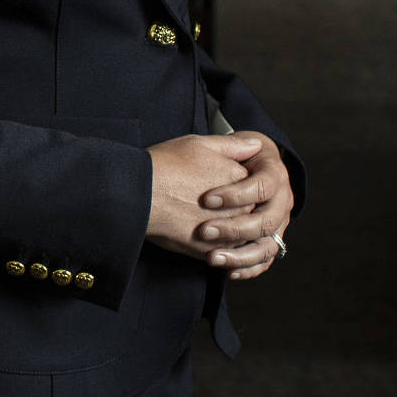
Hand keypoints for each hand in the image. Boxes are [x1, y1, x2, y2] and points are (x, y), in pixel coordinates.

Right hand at [144, 134, 257, 258]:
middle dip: (235, 208)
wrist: (140, 194)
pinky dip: (217, 246)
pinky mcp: (210, 250)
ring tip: (203, 219)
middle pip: (248, 211)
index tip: (218, 183)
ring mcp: (226, 232)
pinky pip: (224, 253)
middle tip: (210, 203)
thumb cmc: (166, 166)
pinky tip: (200, 234)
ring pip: (238, 234)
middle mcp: (239, 208)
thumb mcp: (200, 144)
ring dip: (227, 229)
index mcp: (240, 179)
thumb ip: (232, 145)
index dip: (235, 183)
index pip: (253, 185)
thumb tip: (255, 145)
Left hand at [190, 131, 294, 281]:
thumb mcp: (233, 145)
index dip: (235, 194)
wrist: (248, 170)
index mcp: (275, 176)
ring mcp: (278, 225)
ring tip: (211, 258)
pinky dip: (247, 268)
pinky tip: (226, 270)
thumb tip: (251, 143)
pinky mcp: (270, 242)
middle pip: (266, 222)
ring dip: (240, 255)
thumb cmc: (235, 156)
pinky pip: (263, 262)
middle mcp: (282, 203)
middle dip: (234, 228)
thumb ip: (236, 145)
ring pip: (267, 247)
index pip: (261, 187)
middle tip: (204, 231)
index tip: (206, 199)